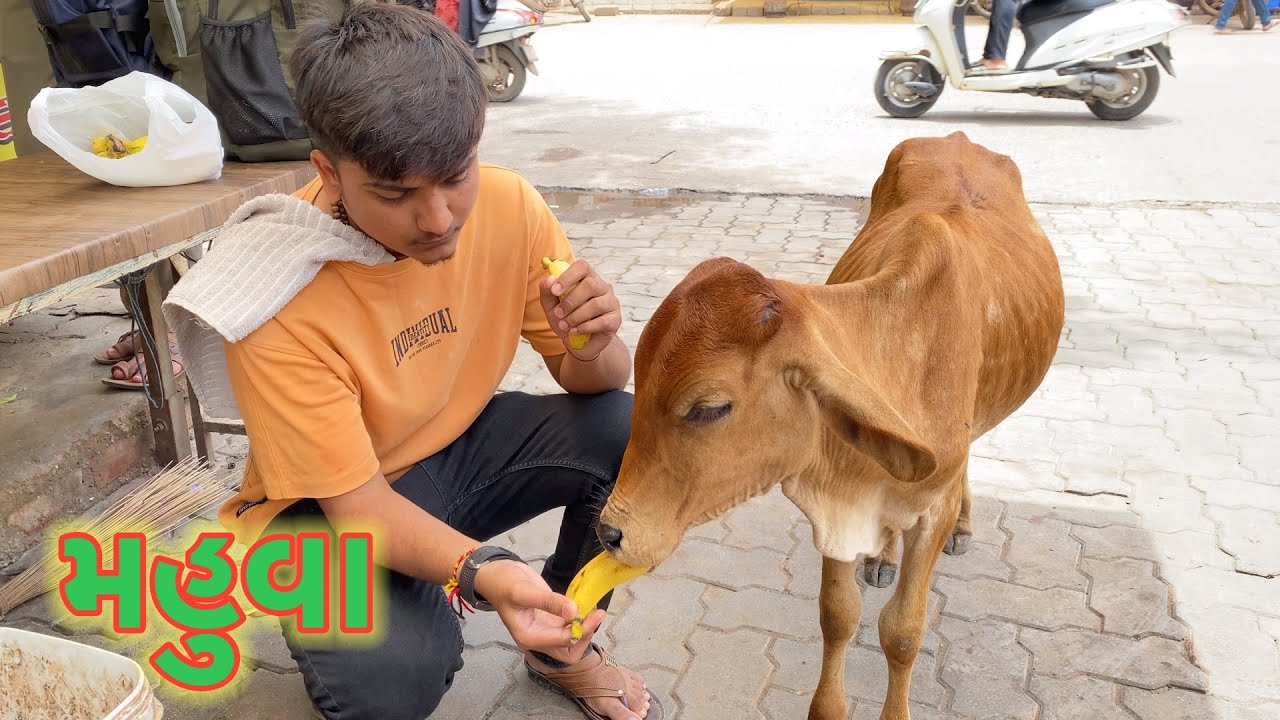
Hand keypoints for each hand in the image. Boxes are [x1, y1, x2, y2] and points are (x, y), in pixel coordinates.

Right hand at [474, 559, 606, 663]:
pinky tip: (587, 605)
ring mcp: (545, 630)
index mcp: (529, 637)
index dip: (581, 630)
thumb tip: (573, 611)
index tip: (594, 613)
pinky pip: (569, 626)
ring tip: (594, 609)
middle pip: (569, 651)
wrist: (496, 574)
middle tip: (596, 615)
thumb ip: (547, 601)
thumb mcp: (523, 590)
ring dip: (585, 628)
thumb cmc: (503, 583)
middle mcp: (538, 638)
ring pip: (571, 640)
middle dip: (585, 636)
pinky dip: (581, 619)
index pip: (562, 642)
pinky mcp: (551, 620)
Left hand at [539, 260, 621, 361]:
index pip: (582, 267)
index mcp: (587, 278)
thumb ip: (547, 292)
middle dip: (570, 301)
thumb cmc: (567, 319)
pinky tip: (575, 331)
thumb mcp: (551, 306)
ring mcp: (611, 303)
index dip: (568, 276)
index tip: (555, 291)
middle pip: (590, 284)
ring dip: (576, 316)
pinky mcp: (615, 320)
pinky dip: (584, 327)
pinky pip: (602, 321)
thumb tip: (550, 279)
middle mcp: (602, 287)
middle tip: (558, 313)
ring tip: (564, 325)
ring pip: (596, 304)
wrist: (580, 343)